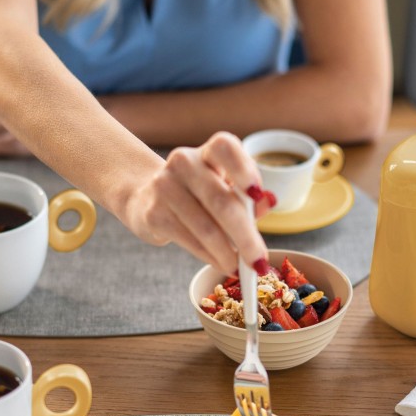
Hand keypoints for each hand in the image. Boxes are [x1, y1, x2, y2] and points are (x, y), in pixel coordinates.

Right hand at [125, 131, 276, 274]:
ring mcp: (165, 186)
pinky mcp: (154, 213)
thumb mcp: (226, 187)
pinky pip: (189, 240)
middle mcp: (184, 162)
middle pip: (220, 200)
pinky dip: (209, 257)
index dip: (242, 168)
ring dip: (227, 254)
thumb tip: (268, 202)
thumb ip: (248, 195)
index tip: (257, 193)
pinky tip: (220, 264)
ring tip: (240, 268)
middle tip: (259, 263)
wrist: (147, 196)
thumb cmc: (198, 193)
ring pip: (205, 227)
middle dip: (245, 237)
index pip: (224, 147)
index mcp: (208, 151)